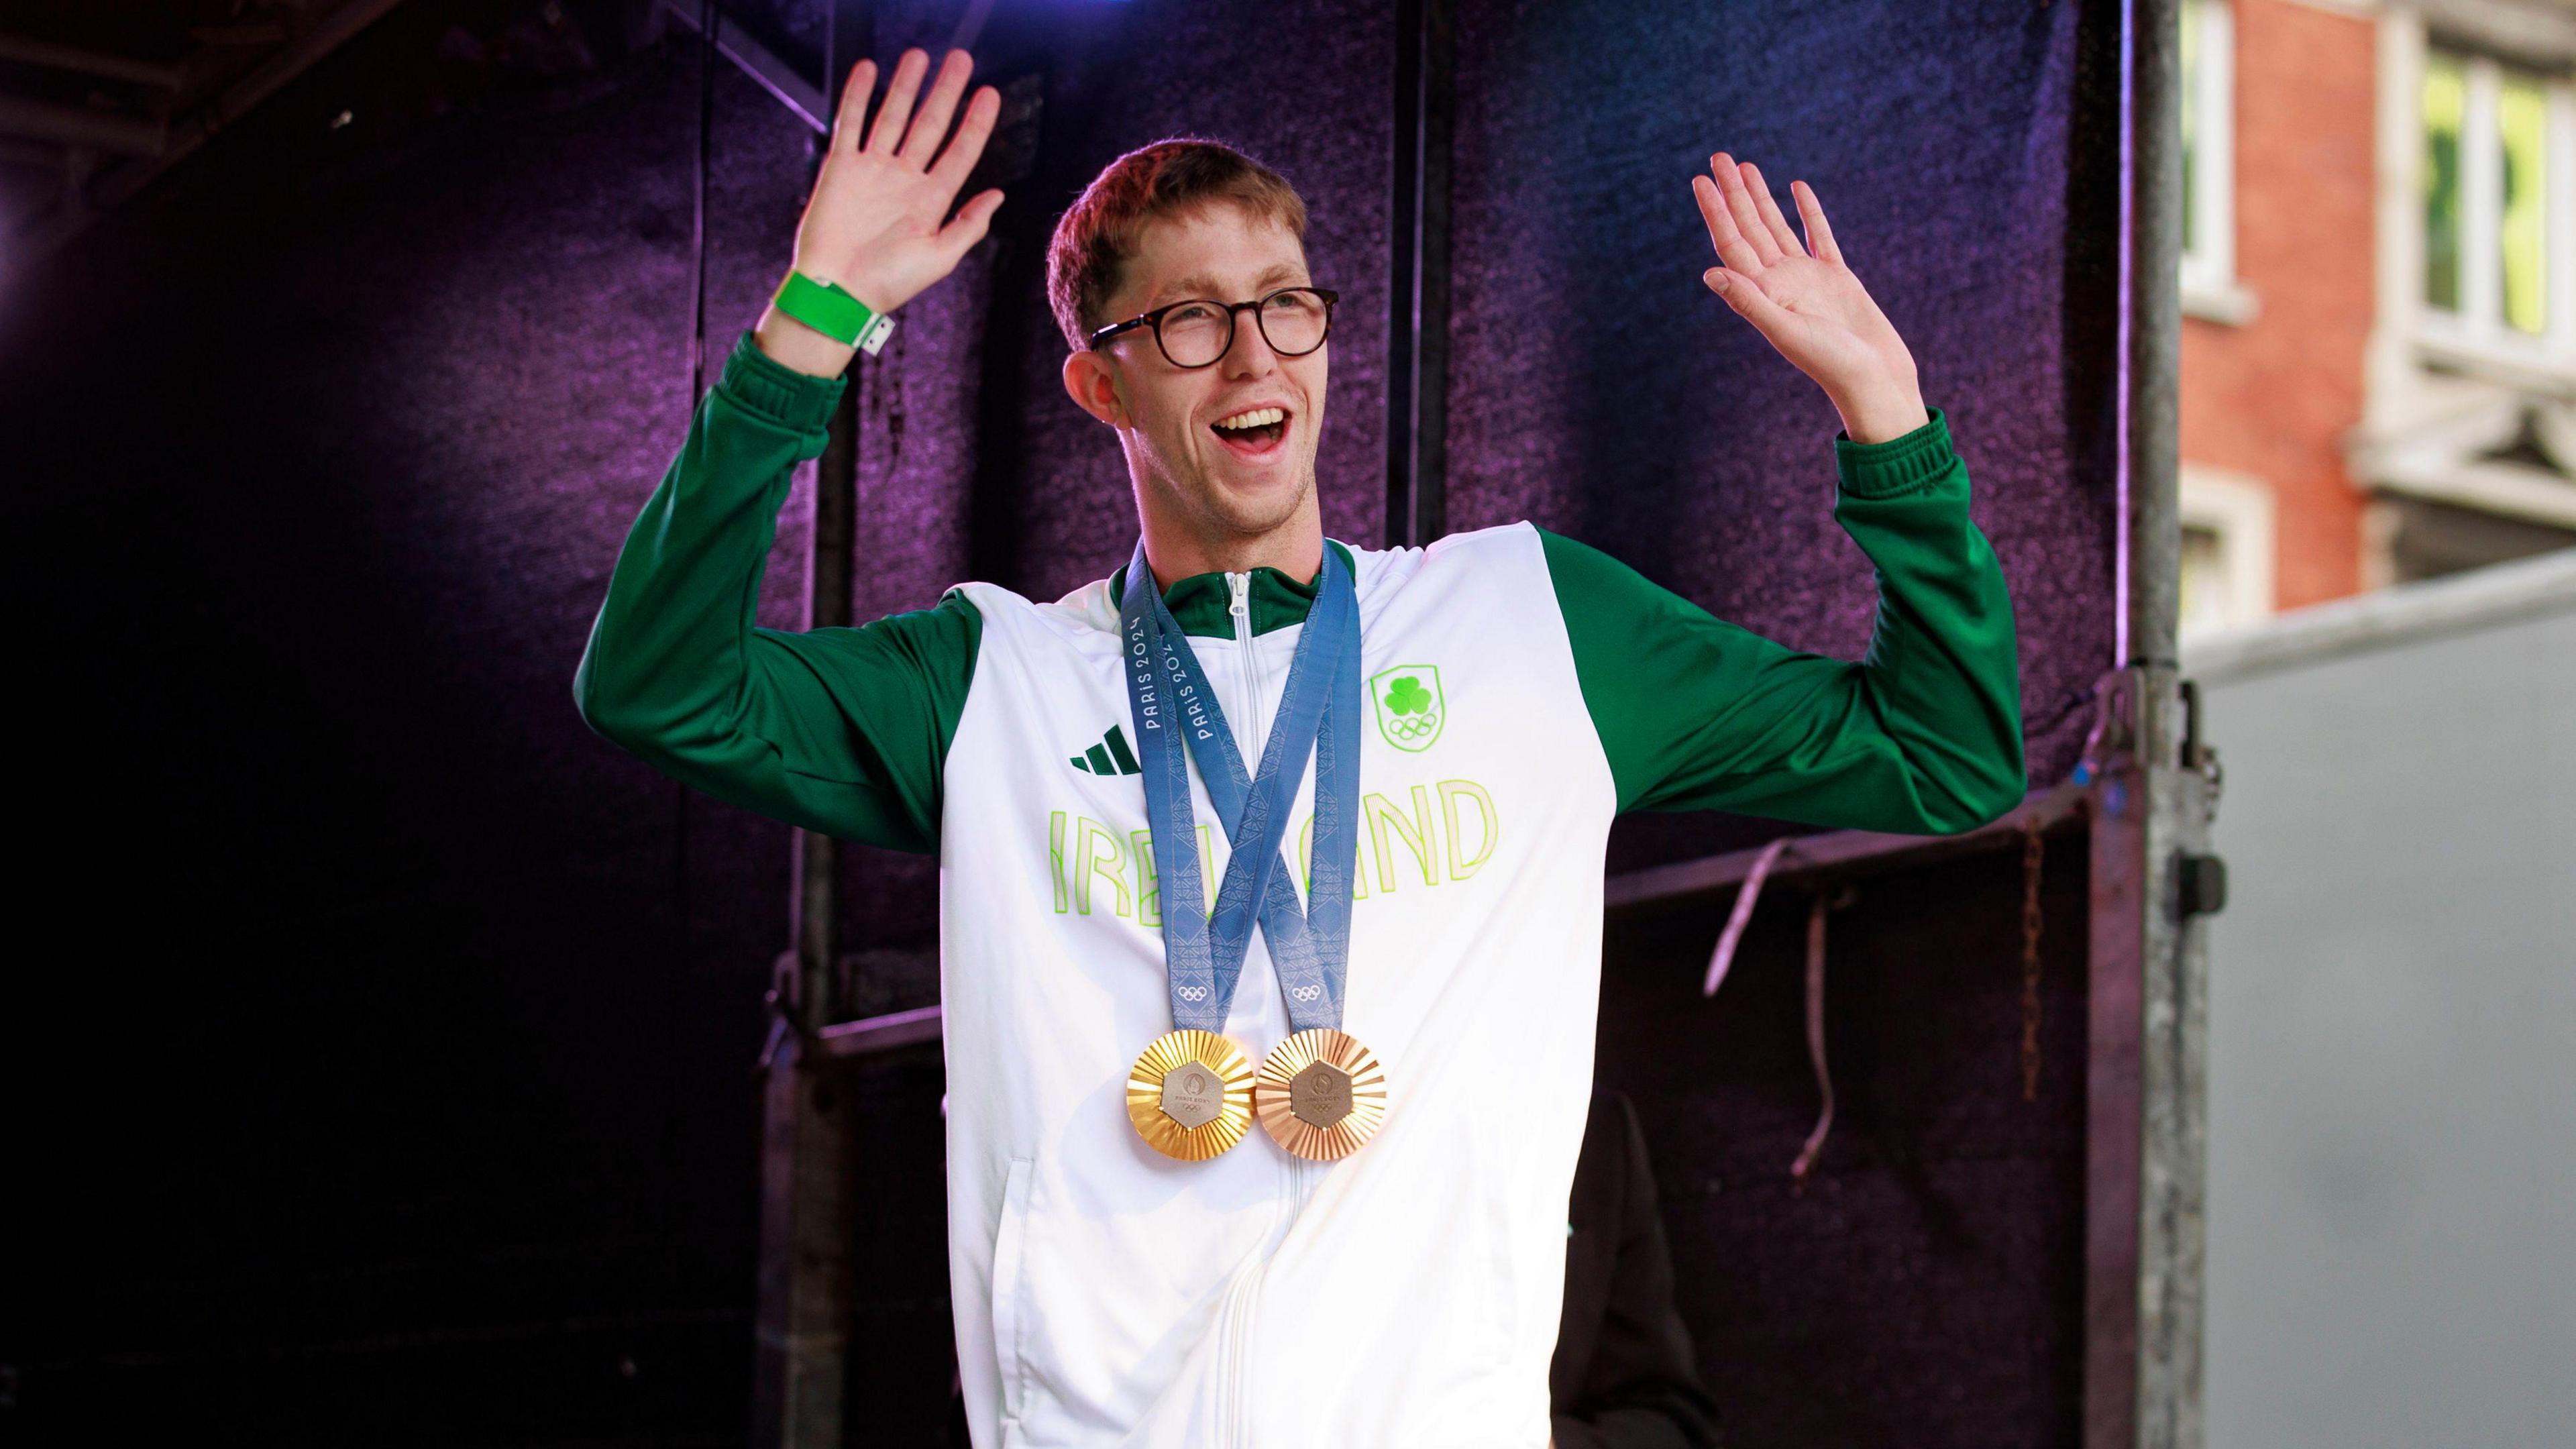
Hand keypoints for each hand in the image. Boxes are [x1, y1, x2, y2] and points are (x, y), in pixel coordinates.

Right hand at [758, 48, 1003, 373]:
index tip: (990, 93)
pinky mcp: (841, 168)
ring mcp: (873, 170)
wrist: (837, 292)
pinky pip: (851, 124)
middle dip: (946, 92)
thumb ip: (968, 225)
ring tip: (919, 55)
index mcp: (932, 200)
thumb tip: (997, 196)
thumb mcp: (939, 258)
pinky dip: (858, 96)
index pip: (961, 151)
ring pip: (893, 116)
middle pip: (931, 125)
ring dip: (906, 86)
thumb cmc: (888, 284)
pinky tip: (869, 69)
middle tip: (961, 59)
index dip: (976, 122)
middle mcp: (905, 180)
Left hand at [1692, 154, 1928, 443]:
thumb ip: (1750, 303)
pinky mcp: (1837, 278)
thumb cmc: (1832, 365)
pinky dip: (1807, 212)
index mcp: (1763, 294)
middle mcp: (1780, 283)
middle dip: (1733, 193)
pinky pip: (1818, 236)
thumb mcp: (1787, 332)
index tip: (1700, 180)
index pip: (1732, 244)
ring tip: (1745, 166)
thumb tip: (1710, 273)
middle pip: (1750, 227)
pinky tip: (1797, 188)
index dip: (1716, 211)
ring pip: (1777, 227)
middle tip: (1718, 156)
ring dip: (1760, 197)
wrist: (1876, 382)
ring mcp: (1807, 279)